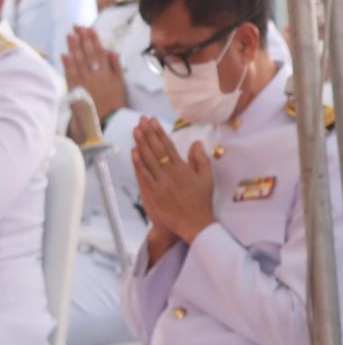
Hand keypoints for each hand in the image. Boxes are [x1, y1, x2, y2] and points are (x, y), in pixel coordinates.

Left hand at [62, 24, 128, 120]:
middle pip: (87, 54)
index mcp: (107, 75)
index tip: (90, 28)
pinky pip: (70, 75)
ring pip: (77, 62)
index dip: (94, 40)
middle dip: (82, 39)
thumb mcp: (121, 86)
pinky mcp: (75, 90)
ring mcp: (83, 83)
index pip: (99, 53)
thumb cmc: (116, 104)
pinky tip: (64, 55)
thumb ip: (116, 68)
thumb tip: (111, 52)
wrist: (106, 122)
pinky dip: (67, 64)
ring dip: (73, 47)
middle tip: (77, 26)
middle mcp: (94, 76)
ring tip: (70, 35)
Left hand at [130, 116, 216, 247]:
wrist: (194, 224)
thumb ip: (201, 159)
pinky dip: (137, 163)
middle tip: (141, 120)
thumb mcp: (207, 179)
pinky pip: (143, 175)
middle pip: (156, 149)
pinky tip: (133, 151)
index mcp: (183, 169)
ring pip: (147, 160)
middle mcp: (170, 174)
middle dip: (147, 133)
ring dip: (140, 144)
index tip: (153, 121)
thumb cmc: (201, 202)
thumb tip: (196, 143)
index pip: (168, 146)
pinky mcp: (152, 193)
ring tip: (135, 130)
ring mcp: (160, 183)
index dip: (159, 132)